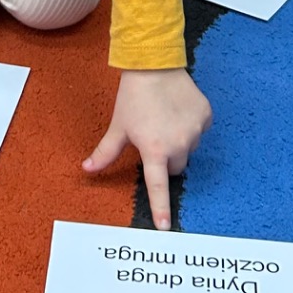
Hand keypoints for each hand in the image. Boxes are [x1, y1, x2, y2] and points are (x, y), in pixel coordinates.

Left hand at [83, 68, 212, 229]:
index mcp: (154, 149)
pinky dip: (191, 125)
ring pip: (189, 149)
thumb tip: (87, 170)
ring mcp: (195, 130)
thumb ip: (105, 152)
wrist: (155, 64)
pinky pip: (200, 130)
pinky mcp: (206, 116)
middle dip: (166, 159)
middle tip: (154, 140)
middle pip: (176, 167)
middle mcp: (179, 143)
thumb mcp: (118, 127)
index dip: (161, 208)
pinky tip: (178, 110)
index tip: (166, 227)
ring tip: (165, 120)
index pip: (158, 186)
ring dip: (180, 142)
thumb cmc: (133, 97)